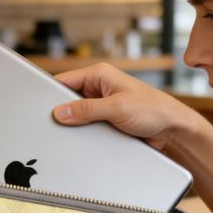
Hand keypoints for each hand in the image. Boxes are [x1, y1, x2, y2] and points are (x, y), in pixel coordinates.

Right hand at [52, 63, 201, 151]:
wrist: (172, 128)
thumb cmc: (153, 110)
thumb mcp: (117, 108)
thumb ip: (87, 110)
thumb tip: (61, 112)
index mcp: (100, 74)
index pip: (65, 80)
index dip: (51, 94)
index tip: (41, 107)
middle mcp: (100, 86)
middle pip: (68, 98)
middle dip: (63, 112)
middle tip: (57, 124)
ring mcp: (103, 103)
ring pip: (77, 114)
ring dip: (75, 124)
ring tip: (73, 131)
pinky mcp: (107, 118)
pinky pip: (88, 124)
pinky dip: (84, 131)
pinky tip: (84, 137)